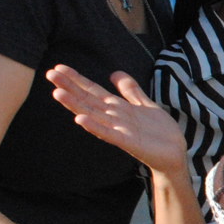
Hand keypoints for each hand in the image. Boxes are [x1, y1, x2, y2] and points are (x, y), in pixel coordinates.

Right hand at [48, 66, 189, 178]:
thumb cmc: (159, 132)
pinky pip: (109, 134)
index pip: (93, 90)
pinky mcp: (128, 142)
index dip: (77, 79)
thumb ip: (130, 90)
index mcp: (118, 108)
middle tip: (49, 74)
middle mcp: (114, 118)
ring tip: (57, 93)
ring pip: (93, 115)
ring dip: (75, 105)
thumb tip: (114, 73)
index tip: (58, 68)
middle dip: (69, 87)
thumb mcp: (144, 104)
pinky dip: (94, 127)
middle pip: (88, 100)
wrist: (174, 154)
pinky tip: (80, 120)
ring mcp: (119, 130)